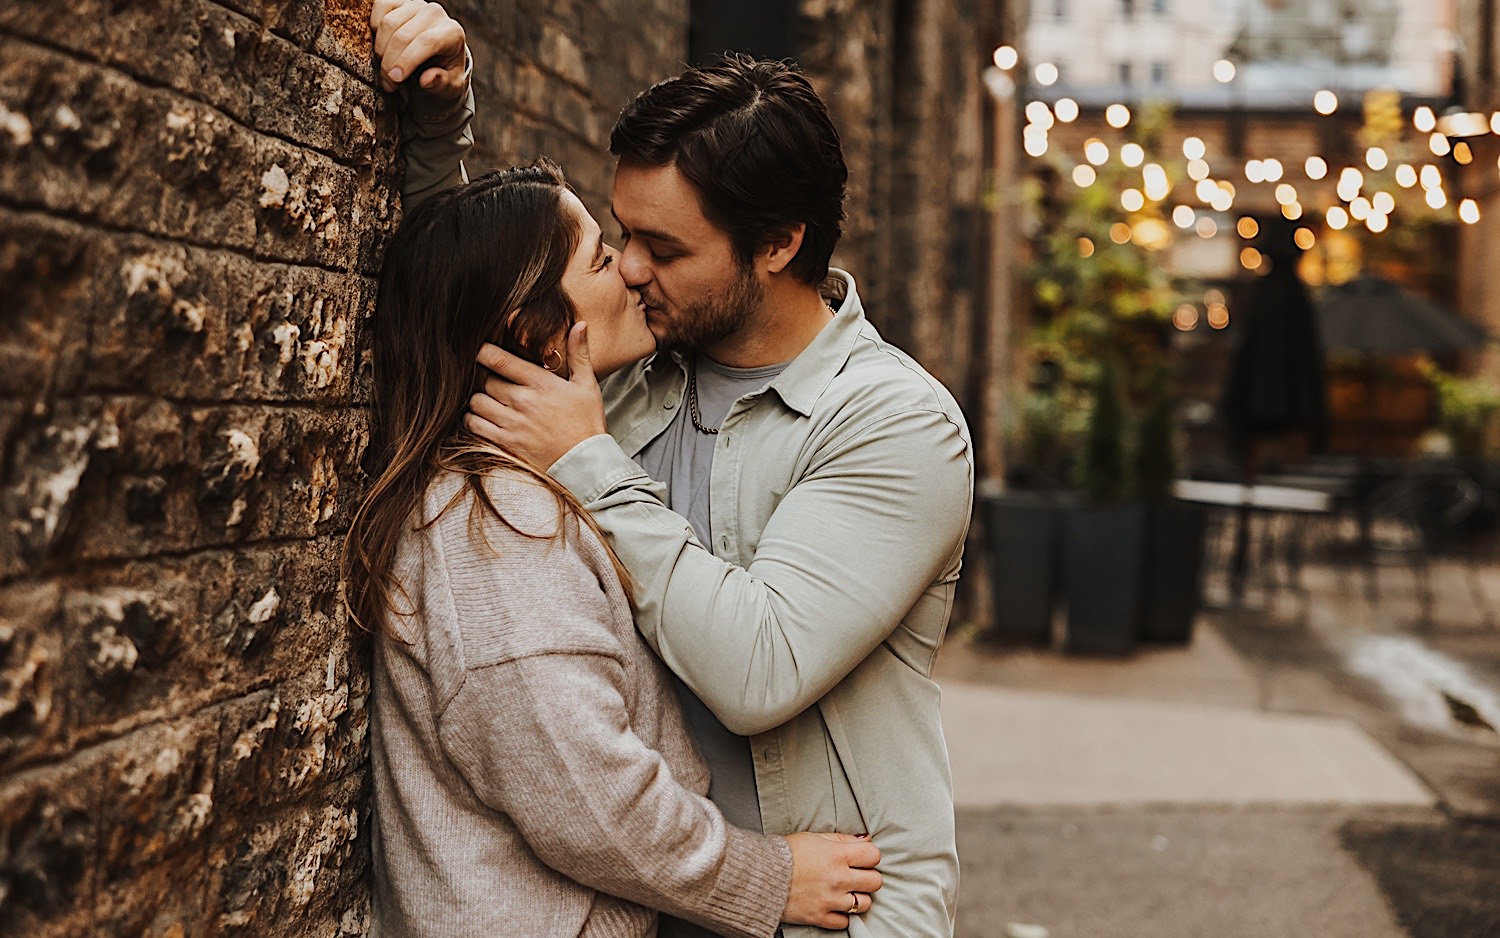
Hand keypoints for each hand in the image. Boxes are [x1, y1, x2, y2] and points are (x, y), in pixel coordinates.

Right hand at [371, 0, 467, 96]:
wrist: (440, 54)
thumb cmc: (445, 72)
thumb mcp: (451, 86)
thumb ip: (441, 84)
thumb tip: (426, 80)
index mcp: (452, 33)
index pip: (427, 42)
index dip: (407, 60)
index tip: (395, 78)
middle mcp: (435, 13)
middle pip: (403, 36)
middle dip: (390, 63)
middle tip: (388, 83)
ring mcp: (416, 4)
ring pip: (388, 24)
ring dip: (381, 49)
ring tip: (386, 69)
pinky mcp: (400, 0)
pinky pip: (379, 8)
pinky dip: (374, 27)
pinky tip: (382, 45)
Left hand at [468, 323, 608, 470]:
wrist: (586, 462)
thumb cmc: (587, 422)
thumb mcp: (587, 385)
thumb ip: (579, 353)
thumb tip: (580, 324)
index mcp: (540, 382)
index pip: (499, 359)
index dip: (483, 351)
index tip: (481, 350)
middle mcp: (522, 400)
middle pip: (484, 379)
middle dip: (483, 376)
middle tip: (490, 377)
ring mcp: (512, 422)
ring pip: (476, 402)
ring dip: (478, 398)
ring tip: (488, 398)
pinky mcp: (506, 442)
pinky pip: (475, 425)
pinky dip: (473, 420)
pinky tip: (483, 417)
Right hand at [781, 832, 881, 928]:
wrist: (760, 875)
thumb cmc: (784, 853)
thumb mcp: (814, 837)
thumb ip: (841, 839)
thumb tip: (863, 840)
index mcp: (837, 855)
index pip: (873, 855)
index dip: (869, 856)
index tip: (862, 858)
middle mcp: (838, 878)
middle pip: (875, 881)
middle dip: (868, 877)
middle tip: (857, 875)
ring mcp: (830, 900)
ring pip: (863, 904)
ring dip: (857, 897)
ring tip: (845, 891)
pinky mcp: (820, 917)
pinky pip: (844, 922)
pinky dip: (840, 915)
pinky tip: (832, 904)